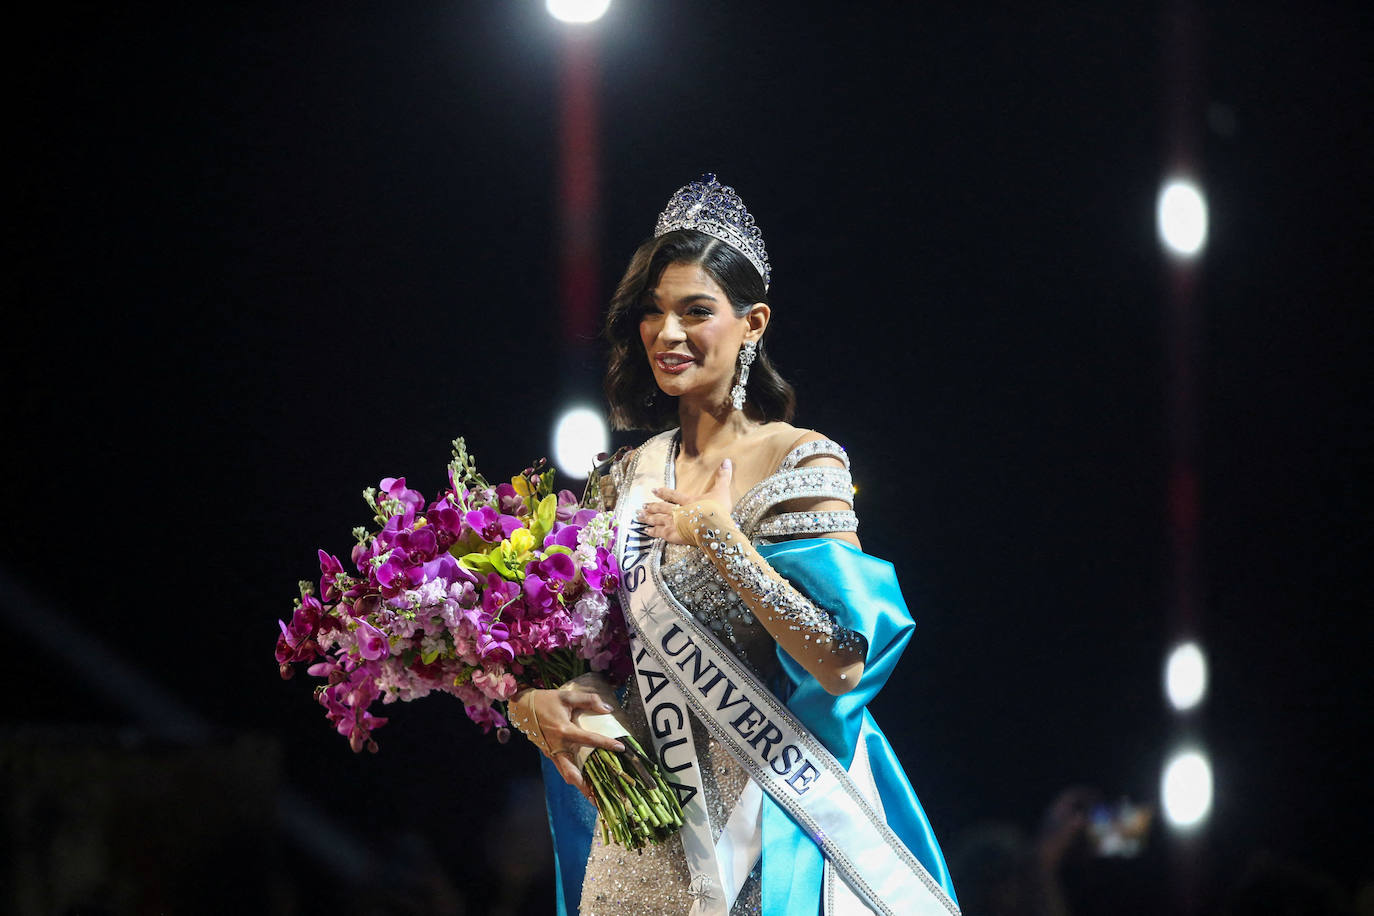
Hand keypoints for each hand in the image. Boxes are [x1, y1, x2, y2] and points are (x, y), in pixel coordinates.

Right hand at [521, 680, 625, 799]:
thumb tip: (608, 709)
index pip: (589, 739)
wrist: (522, 707)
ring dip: (580, 787)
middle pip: (572, 774)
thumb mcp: (567, 696)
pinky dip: (575, 777)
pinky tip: (586, 782)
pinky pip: (564, 769)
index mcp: (563, 731)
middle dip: (586, 788)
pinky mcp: (550, 755)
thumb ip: (589, 700)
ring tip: (596, 798)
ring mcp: (552, 753)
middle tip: (600, 799)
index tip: (621, 748)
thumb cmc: (546, 701)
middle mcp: (557, 747)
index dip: (605, 743)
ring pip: (567, 775)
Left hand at [638, 458, 733, 545]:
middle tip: (641, 506)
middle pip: (662, 508)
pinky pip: (661, 533)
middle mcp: (679, 511)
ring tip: (638, 516)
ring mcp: (675, 524)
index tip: (654, 490)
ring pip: (658, 520)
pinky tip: (646, 531)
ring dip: (648, 517)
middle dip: (652, 507)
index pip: (673, 495)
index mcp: (688, 501)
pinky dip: (653, 532)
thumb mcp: (722, 490)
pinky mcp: (675, 535)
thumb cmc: (718, 509)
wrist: (714, 525)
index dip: (663, 492)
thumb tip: (727, 460)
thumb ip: (723, 477)